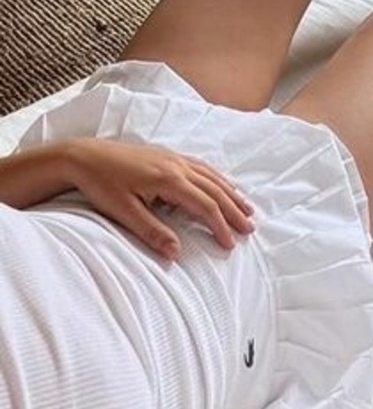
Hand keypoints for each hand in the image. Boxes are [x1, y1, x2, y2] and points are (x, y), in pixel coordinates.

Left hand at [66, 139, 254, 259]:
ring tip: (246, 207)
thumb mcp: (124, 213)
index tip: (230, 244)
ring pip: (211, 176)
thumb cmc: (102, 185)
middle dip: (234, 210)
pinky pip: (201, 166)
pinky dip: (217, 177)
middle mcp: (177, 165)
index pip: (204, 206)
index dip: (220, 226)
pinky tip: (222, 183)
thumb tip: (176, 253)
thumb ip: (152, 232)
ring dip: (230, 192)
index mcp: (169, 180)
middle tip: (250, 228)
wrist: (85, 156)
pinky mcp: (167, 155)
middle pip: (214, 190)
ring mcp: (173, 157)